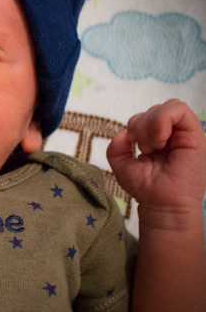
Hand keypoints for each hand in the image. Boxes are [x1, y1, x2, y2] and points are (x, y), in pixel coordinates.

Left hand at [107, 99, 205, 220]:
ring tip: (152, 148)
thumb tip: (120, 134)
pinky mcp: (196, 136)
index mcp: (160, 137)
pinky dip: (162, 121)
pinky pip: (180, 111)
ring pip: (168, 106)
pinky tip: (159, 142)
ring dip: (151, 125)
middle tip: (143, 148)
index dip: (135, 124)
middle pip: (156, 108)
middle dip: (141, 125)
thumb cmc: (146, 187)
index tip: (133, 143)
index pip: (148, 114)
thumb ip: (116, 149)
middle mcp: (174, 134)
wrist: (161, 205)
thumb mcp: (122, 166)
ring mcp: (186, 134)